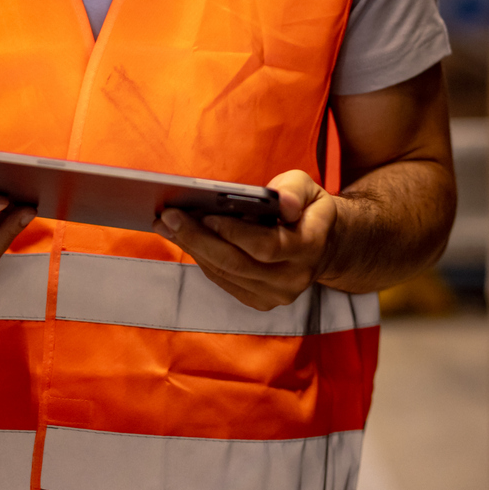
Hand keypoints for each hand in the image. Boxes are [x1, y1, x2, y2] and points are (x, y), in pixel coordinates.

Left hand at [158, 170, 337, 310]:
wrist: (322, 246)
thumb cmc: (307, 209)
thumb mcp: (309, 188)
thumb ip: (294, 190)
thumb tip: (282, 202)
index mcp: (309, 246)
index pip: (266, 245)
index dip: (234, 232)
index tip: (206, 214)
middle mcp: (293, 278)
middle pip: (236, 263)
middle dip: (198, 238)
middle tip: (169, 216)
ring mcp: (276, 294)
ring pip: (224, 273)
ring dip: (192, 247)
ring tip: (166, 223)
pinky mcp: (260, 301)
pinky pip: (223, 280)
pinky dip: (201, 258)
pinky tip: (184, 238)